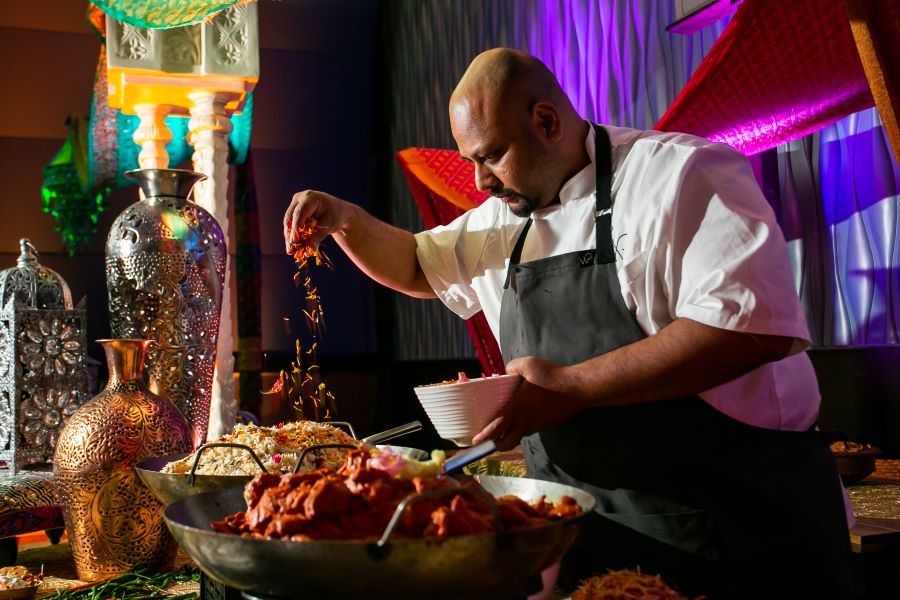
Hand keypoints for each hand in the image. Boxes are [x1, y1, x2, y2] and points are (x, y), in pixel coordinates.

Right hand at [283, 190, 351, 253]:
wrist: (337, 211)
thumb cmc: (335, 215)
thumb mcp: (329, 224)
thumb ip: (319, 235)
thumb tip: (310, 248)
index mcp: (310, 197)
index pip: (299, 212)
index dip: (295, 227)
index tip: (294, 241)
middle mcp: (299, 199)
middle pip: (290, 217)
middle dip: (290, 234)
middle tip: (291, 249)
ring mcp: (295, 204)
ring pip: (288, 222)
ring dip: (289, 237)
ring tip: (290, 251)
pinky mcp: (294, 212)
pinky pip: (290, 225)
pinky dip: (292, 236)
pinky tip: (292, 248)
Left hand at [472, 356, 586, 450]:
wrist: (578, 389)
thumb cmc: (551, 376)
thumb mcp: (527, 364)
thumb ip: (511, 368)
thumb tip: (506, 373)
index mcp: (516, 408)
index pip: (496, 427)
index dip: (484, 436)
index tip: (475, 441)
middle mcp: (525, 421)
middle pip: (507, 442)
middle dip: (496, 445)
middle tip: (489, 442)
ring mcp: (537, 425)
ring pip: (519, 437)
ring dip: (510, 437)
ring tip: (505, 431)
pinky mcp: (547, 424)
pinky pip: (531, 430)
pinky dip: (523, 429)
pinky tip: (524, 418)